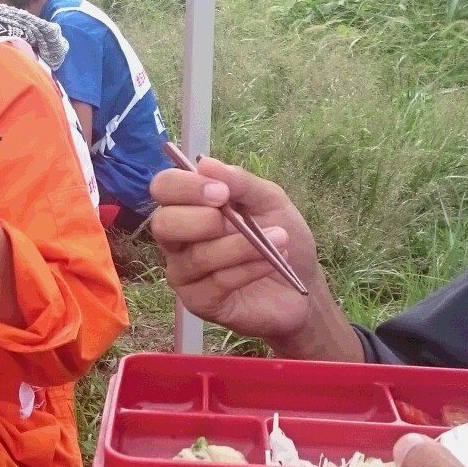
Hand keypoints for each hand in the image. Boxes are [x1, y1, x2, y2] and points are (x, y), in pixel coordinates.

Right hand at [149, 158, 323, 342]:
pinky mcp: (200, 303)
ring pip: (197, 257)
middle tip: (234, 220)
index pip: (164, 188)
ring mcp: (186, 274)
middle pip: (163, 224)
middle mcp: (178, 240)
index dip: (185, 186)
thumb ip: (240, 182)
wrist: (304, 282)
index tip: (222, 192)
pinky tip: (271, 262)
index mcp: (189, 207)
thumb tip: (205, 163)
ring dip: (240, 245)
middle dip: (200, 220)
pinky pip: (217, 283)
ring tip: (278, 238)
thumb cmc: (282, 235)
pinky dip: (247, 268)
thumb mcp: (270, 200)